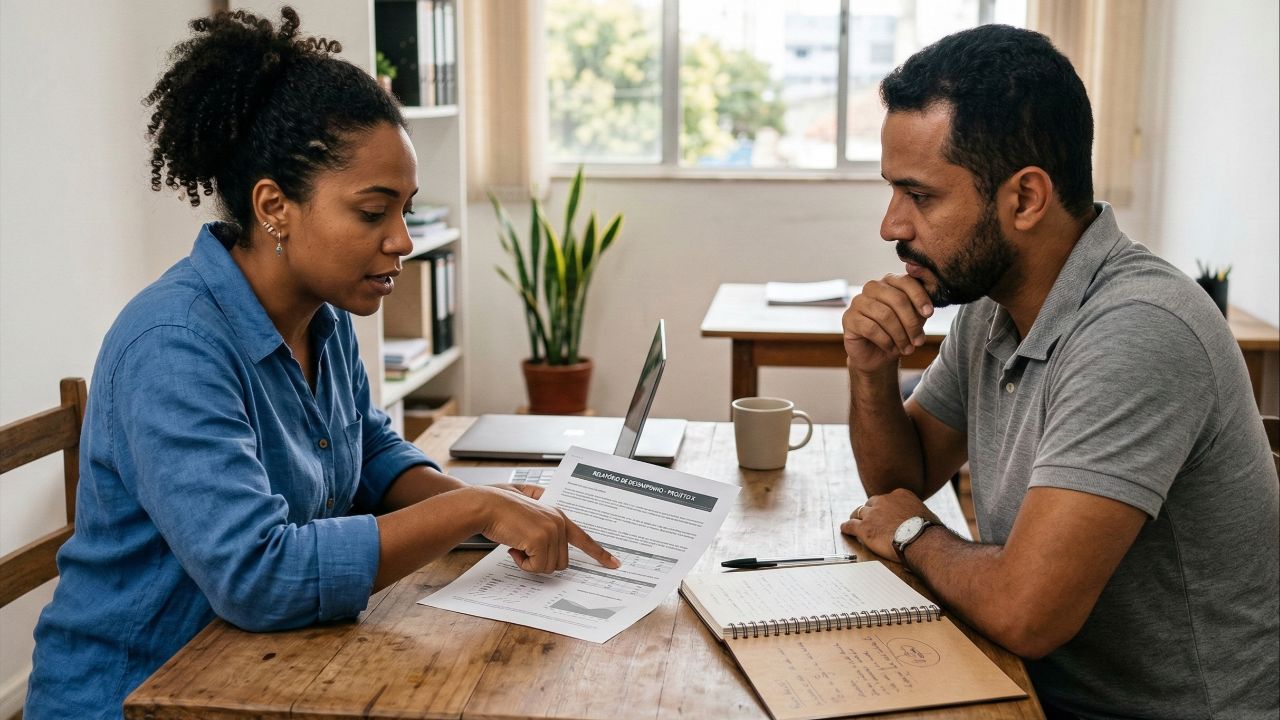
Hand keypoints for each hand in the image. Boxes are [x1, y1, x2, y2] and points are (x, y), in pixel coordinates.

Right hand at [473, 486, 619, 572]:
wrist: (485, 505)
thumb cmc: (500, 509)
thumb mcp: (529, 513)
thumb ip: (544, 521)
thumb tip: (551, 542)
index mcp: (559, 516)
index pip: (585, 538)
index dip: (599, 553)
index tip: (614, 564)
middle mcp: (559, 522)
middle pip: (561, 562)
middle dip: (540, 561)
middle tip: (523, 547)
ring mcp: (552, 530)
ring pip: (549, 567)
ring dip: (530, 562)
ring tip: (517, 544)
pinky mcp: (541, 539)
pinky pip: (536, 567)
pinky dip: (523, 563)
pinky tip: (514, 547)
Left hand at [840, 488, 938, 561]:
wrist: (921, 540)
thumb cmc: (928, 532)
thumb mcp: (926, 514)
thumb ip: (916, 514)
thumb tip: (919, 520)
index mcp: (900, 494)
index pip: (887, 499)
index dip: (884, 507)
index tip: (883, 513)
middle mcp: (884, 500)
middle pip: (871, 503)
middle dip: (870, 511)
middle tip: (869, 518)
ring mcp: (872, 513)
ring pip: (858, 513)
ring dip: (857, 518)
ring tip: (853, 522)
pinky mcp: (864, 527)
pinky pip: (850, 525)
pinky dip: (846, 527)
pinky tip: (844, 529)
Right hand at [843, 274, 934, 373]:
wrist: (879, 356)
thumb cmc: (900, 333)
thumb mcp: (916, 318)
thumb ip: (921, 305)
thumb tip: (932, 294)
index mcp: (889, 282)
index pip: (906, 281)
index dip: (919, 297)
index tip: (929, 314)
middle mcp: (872, 288)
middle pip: (897, 299)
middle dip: (911, 323)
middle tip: (919, 340)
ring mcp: (858, 302)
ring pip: (885, 315)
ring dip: (900, 335)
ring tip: (907, 349)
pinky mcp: (849, 318)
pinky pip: (871, 328)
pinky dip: (886, 342)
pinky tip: (891, 349)